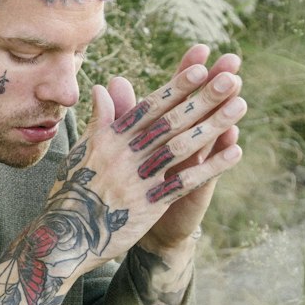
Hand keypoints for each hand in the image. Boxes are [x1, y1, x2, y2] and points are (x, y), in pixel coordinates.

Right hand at [44, 47, 243, 267]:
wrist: (64, 237)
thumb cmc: (72, 191)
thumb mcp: (80, 152)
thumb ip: (99, 121)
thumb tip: (102, 87)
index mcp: (109, 139)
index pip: (149, 107)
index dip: (175, 87)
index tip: (200, 67)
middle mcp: (125, 155)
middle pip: (170, 121)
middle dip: (202, 98)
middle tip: (232, 78)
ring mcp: (138, 180)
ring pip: (182, 147)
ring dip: (213, 125)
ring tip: (240, 105)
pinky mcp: (149, 205)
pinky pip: (185, 182)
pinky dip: (211, 166)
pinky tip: (235, 151)